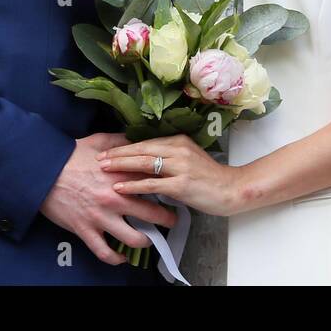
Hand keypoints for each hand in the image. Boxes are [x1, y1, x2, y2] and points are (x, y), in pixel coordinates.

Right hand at [40, 132, 180, 264]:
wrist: (42, 171)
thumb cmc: (70, 155)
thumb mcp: (99, 140)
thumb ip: (122, 142)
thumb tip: (139, 140)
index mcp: (121, 175)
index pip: (155, 184)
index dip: (168, 187)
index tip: (175, 190)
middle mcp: (115, 198)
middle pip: (152, 213)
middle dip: (167, 219)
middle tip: (172, 220)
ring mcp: (101, 217)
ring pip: (133, 238)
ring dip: (146, 241)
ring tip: (151, 239)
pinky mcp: (85, 230)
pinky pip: (104, 252)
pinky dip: (116, 258)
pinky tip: (123, 257)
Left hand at [98, 135, 240, 216]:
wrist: (231, 189)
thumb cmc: (209, 177)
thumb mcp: (188, 160)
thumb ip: (169, 157)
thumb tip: (144, 161)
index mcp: (179, 141)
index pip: (146, 141)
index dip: (125, 146)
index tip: (107, 150)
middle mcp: (178, 149)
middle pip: (142, 149)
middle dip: (118, 153)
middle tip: (99, 158)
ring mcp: (180, 166)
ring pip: (144, 163)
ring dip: (121, 165)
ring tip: (104, 168)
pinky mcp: (181, 184)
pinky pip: (151, 183)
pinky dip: (133, 185)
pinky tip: (120, 187)